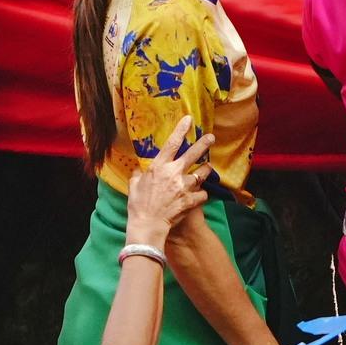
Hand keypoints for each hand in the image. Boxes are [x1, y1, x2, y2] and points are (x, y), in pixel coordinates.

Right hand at [125, 116, 212, 245]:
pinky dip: (202, 194)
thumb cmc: (138, 205)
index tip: (189, 120)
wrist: (148, 224)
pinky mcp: (191, 200)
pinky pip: (203, 194)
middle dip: (204, 143)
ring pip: (202, 173)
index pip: (172, 143)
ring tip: (208, 168)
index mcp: (159, 166)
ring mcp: (184, 186)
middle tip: (211, 137)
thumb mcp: (134, 185)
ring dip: (206, 170)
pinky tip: (200, 195)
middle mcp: (174, 173)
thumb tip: (140, 170)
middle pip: (193, 154)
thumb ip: (139, 174)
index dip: (181, 130)